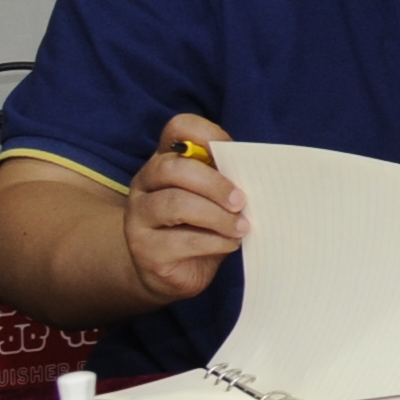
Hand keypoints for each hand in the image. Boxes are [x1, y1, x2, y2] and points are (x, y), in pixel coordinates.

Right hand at [122, 115, 246, 304]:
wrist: (173, 271)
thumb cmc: (203, 225)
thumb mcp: (216, 196)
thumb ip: (228, 178)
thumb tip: (260, 172)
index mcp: (166, 160)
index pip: (177, 128)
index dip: (206, 132)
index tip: (232, 150)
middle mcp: (145, 184)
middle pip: (172, 168)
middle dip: (215, 184)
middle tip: (241, 201)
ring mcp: (138, 217)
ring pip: (175, 205)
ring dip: (217, 216)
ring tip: (242, 227)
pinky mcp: (144, 250)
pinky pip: (179, 241)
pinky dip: (213, 242)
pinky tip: (229, 244)